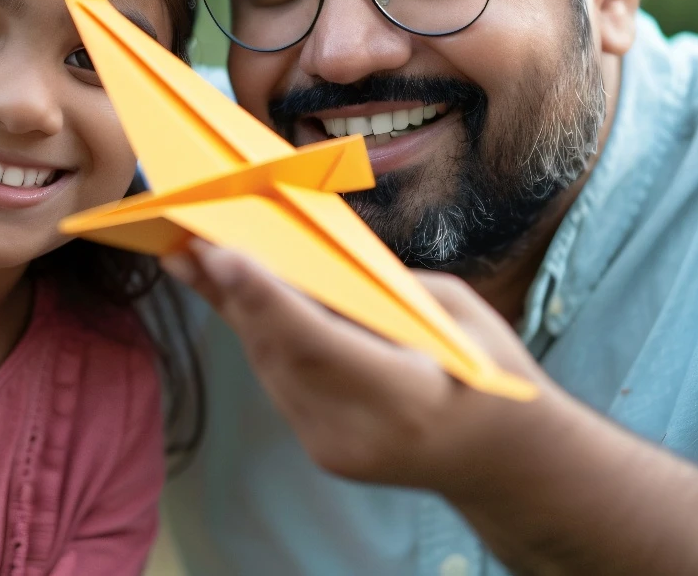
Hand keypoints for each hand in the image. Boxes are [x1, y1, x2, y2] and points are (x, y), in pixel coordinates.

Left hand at [162, 240, 570, 495]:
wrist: (505, 461)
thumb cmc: (489, 371)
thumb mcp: (454, 313)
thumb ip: (382, 289)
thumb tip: (311, 254)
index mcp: (408, 398)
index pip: (319, 344)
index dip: (264, 298)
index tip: (220, 253)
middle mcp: (362, 433)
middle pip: (280, 353)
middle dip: (233, 292)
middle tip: (192, 235)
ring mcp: (335, 448)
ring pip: (268, 365)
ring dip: (232, 308)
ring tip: (192, 255)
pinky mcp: (321, 448)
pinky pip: (278, 379)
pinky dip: (257, 332)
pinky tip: (230, 291)